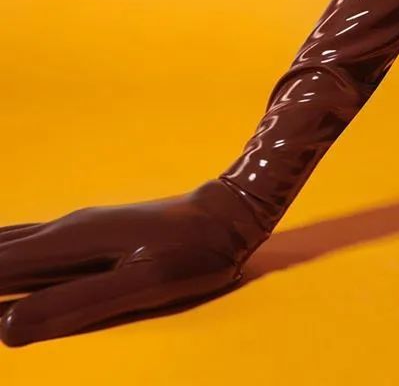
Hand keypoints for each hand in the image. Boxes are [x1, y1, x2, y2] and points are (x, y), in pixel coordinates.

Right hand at [0, 179, 268, 346]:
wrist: (231, 212)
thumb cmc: (194, 254)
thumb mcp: (142, 285)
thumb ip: (75, 306)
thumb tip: (3, 331)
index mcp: (67, 245)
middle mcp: (62, 230)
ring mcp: (75, 227)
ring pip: (4, 243)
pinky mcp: (88, 232)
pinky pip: (25, 242)